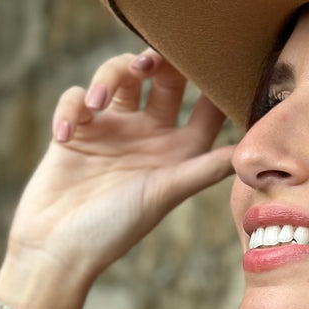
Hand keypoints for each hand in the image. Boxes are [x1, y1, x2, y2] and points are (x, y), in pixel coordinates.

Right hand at [1, 48, 237, 292]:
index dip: (214, 84)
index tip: (217, 60)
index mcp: (177, 150)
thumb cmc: (115, 228)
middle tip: (150, 61)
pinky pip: (76, 98)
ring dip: (110, 76)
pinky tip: (65, 136)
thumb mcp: (165, 193)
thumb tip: (250, 155)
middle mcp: (149, 134)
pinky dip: (70, 108)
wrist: (58, 248)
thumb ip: (204, 169)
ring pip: (118, 75)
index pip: (205, 108)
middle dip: (159, 60)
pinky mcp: (76, 129)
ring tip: (98, 101)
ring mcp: (112, 128)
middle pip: (163, 78)